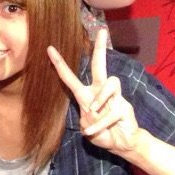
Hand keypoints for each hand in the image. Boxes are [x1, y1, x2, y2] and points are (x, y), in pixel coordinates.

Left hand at [48, 28, 141, 154]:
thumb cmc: (102, 132)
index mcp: (86, 95)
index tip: (49, 48)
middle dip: (99, 48)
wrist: (121, 144)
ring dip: (100, 100)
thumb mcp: (86, 128)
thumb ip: (86, 121)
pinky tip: (94, 131)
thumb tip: (92, 113)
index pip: (70, 77)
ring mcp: (115, 97)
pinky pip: (112, 111)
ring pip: (110, 84)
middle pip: (99, 65)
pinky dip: (100, 123)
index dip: (59, 64)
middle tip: (101, 31)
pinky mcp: (125, 106)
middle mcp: (100, 91)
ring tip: (93, 113)